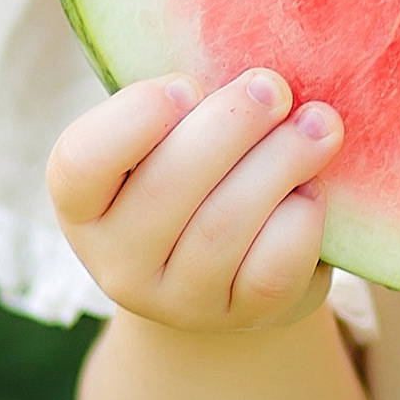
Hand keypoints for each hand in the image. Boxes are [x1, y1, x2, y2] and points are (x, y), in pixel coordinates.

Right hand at [47, 71, 343, 331]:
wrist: (235, 269)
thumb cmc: (200, 176)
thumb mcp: (172, 142)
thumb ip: (190, 110)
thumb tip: (259, 83)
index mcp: (83, 202)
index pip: (81, 161)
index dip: (134, 116)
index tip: (188, 84)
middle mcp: (116, 260)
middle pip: (166, 187)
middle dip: (230, 125)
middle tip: (273, 88)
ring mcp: (176, 299)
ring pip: (223, 226)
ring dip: (279, 162)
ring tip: (318, 125)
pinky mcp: (238, 316)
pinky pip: (271, 267)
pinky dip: (301, 218)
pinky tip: (313, 188)